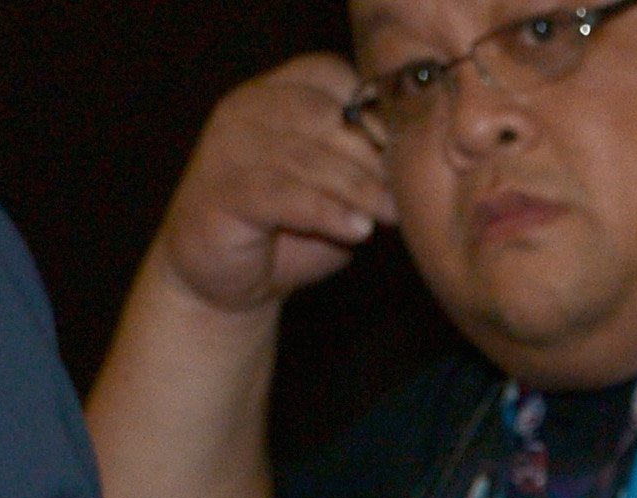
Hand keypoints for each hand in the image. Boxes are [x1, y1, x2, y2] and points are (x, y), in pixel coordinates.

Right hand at [157, 55, 394, 316]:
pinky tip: (357, 231)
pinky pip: (280, 194)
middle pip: (320, 113)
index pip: (329, 76)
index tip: (406, 153)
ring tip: (390, 215)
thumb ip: (364, 167)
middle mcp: (248, 108)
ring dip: (356, 186)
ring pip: (303, 154)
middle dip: (370, 153)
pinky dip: (325, 211)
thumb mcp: (336, 193)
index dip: (373, 111)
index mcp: (276, 92)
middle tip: (405, 192)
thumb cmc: (291, 232)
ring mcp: (228, 145)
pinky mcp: (220, 189)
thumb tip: (416, 160)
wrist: (230, 281)